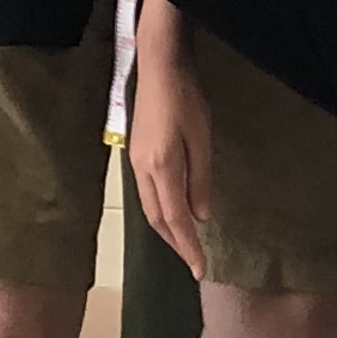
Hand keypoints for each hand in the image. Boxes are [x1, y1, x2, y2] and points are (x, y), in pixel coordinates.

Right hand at [127, 32, 212, 280]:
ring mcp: (135, 162)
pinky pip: (146, 193)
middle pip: (156, 219)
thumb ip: (200, 180)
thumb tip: (201, 216)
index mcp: (161, 169)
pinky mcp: (135, 153)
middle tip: (193, 262)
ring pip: (148, 207)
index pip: (176, 219)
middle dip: (175, 243)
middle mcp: (142, 171)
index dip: (188, 247)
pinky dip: (159, 210)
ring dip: (166, 228)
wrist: (158, 66)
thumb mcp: (201, 139)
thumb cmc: (186, 98)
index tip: (200, 270)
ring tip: (184, 243)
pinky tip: (171, 210)